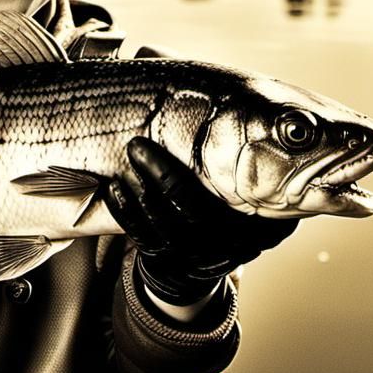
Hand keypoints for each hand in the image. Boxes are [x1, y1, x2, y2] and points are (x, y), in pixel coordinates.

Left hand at [105, 137, 297, 304]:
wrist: (204, 255)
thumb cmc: (228, 204)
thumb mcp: (251, 193)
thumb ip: (251, 165)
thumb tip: (247, 110)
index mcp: (258, 224)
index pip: (241, 198)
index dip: (222, 167)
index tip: (200, 135)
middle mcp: (229, 245)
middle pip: (194, 209)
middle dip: (162, 174)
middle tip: (139, 145)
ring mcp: (197, 257)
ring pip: (165, 225)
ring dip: (140, 190)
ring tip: (128, 159)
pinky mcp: (166, 261)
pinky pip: (142, 237)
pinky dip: (125, 211)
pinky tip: (114, 188)